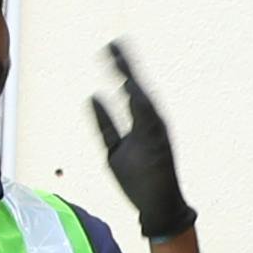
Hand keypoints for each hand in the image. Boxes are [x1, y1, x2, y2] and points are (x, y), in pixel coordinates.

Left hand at [85, 42, 194, 244]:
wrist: (159, 208)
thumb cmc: (139, 180)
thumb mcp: (114, 149)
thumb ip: (104, 124)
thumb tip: (92, 96)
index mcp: (142, 123)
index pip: (128, 91)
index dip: (120, 69)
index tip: (109, 48)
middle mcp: (152, 124)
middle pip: (138, 89)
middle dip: (126, 65)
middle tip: (113, 43)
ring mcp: (157, 133)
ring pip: (144, 99)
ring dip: (132, 78)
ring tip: (119, 57)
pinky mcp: (158, 144)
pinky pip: (147, 118)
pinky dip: (138, 101)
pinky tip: (125, 84)